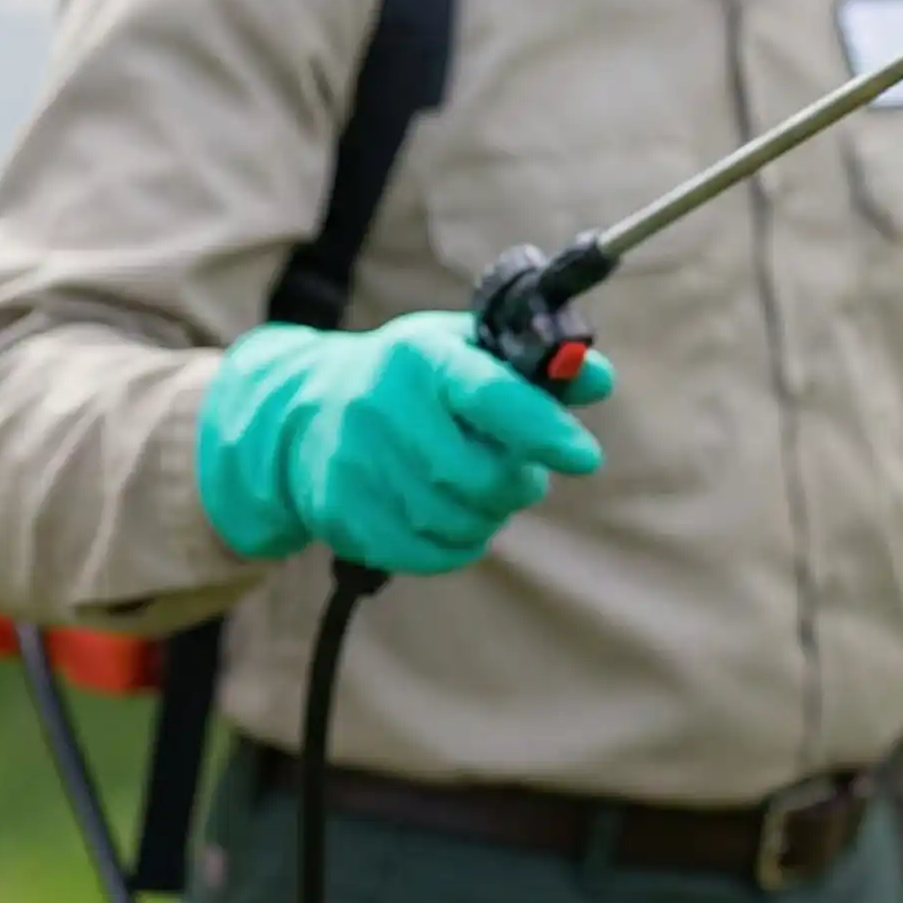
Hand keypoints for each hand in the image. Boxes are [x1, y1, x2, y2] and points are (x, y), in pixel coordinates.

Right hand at [196, 309, 612, 573]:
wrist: (304, 413)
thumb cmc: (412, 379)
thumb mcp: (467, 350)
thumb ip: (537, 366)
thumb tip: (598, 381)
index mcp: (421, 356)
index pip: (491, 394)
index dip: (544, 429)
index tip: (584, 456)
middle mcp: (381, 407)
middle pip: (479, 475)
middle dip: (519, 483)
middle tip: (523, 474)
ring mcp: (354, 463)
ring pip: (455, 519)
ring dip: (490, 515)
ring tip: (485, 492)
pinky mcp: (340, 513)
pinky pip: (426, 552)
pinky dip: (459, 544)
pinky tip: (457, 520)